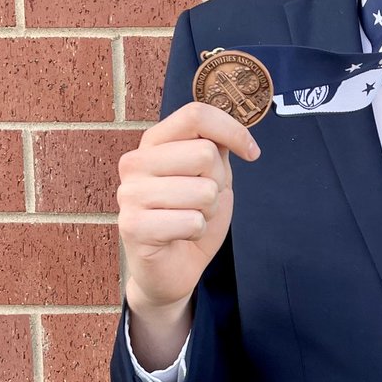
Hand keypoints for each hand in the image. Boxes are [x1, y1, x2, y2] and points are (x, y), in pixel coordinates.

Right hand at [116, 101, 259, 359]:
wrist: (173, 267)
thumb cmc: (191, 216)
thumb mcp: (211, 176)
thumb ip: (215, 148)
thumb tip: (230, 130)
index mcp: (154, 142)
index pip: (196, 114)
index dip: (232, 130)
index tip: (251, 152)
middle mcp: (135, 162)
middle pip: (204, 153)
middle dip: (218, 183)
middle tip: (202, 202)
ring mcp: (130, 194)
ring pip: (203, 190)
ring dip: (208, 211)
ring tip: (189, 219)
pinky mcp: (132, 226)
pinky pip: (192, 220)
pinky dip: (197, 231)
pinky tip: (180, 236)